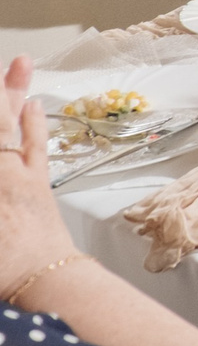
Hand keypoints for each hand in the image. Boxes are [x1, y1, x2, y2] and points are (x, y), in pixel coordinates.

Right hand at [0, 59, 79, 298]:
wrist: (44, 281)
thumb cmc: (4, 266)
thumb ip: (1, 181)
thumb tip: (3, 151)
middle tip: (3, 69)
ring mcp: (18, 175)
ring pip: (8, 126)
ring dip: (8, 95)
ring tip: (17, 64)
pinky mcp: (39, 182)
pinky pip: (35, 144)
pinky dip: (33, 122)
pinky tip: (33, 101)